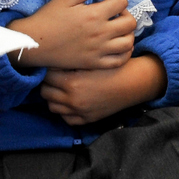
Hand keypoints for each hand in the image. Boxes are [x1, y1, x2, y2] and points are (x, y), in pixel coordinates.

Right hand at [8, 0, 135, 69]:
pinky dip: (124, 53)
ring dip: (127, 34)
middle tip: (115, 14)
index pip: (122, 2)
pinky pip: (119, 60)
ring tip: (117, 30)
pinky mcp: (95, 63)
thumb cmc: (48, 18)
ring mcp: (99, 50)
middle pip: (130, 23)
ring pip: (129, 42)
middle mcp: (101, 33)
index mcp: (94, 14)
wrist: (34, 43)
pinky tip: (117, 46)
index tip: (109, 0)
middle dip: (126, 15)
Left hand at [41, 55, 164, 124]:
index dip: (48, 69)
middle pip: (46, 92)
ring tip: (60, 88)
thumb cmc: (113, 68)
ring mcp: (79, 112)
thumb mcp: (91, 60)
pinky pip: (67, 119)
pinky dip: (65, 111)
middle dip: (48, 83)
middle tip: (54, 76)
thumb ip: (70, 61)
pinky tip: (70, 101)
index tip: (53, 64)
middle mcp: (73, 100)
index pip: (46, 76)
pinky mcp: (87, 119)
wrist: (132, 84)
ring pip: (52, 107)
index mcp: (72, 83)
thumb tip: (53, 59)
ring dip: (53, 97)